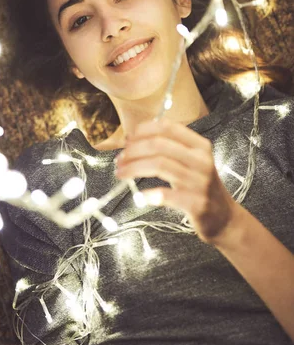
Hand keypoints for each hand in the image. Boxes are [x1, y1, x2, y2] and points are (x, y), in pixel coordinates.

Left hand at [115, 118, 237, 244]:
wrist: (224, 217)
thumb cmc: (199, 186)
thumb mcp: (191, 161)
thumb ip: (167, 148)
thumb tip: (131, 139)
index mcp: (199, 145)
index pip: (167, 127)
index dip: (142, 130)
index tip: (127, 140)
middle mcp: (201, 160)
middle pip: (159, 145)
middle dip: (133, 150)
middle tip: (119, 159)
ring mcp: (200, 182)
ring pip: (159, 166)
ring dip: (133, 168)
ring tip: (120, 173)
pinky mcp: (196, 204)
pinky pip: (167, 194)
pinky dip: (149, 194)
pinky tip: (139, 196)